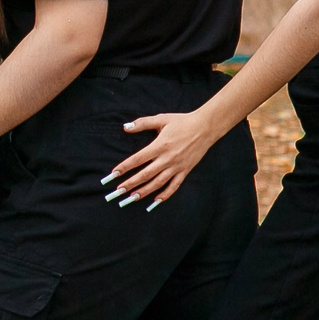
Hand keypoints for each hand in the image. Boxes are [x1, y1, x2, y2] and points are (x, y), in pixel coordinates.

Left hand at [105, 109, 224, 208]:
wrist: (205, 127)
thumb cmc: (182, 122)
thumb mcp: (161, 119)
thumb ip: (142, 123)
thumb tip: (125, 127)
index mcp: (159, 145)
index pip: (138, 159)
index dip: (124, 167)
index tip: (113, 174)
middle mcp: (167, 158)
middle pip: (145, 174)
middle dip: (130, 184)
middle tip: (118, 192)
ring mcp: (177, 166)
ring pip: (158, 183)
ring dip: (144, 192)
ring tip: (132, 198)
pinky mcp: (185, 171)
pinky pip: (174, 186)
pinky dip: (165, 195)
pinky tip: (156, 201)